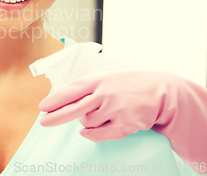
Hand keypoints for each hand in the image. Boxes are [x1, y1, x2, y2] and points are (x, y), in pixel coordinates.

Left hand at [39, 68, 206, 171]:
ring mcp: (115, 110)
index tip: (43, 106)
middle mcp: (105, 94)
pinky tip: (87, 130)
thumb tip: (68, 90)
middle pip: (74, 109)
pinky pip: (99, 134)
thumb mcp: (111, 71)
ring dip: (86, 120)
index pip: (72, 90)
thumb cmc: (133, 79)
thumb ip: (91, 80)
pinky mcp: (125, 125)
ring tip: (99, 111)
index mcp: (100, 78)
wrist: (164, 91)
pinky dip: (91, 134)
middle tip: (44, 121)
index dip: (56, 99)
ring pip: (87, 122)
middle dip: (56, 116)